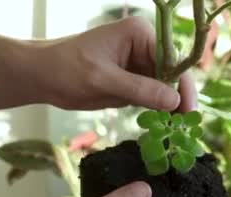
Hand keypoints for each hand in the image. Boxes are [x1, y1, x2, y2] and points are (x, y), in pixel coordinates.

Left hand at [38, 17, 196, 112]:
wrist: (42, 76)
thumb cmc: (66, 69)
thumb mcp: (103, 80)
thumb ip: (140, 89)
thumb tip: (175, 101)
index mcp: (139, 33)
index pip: (172, 59)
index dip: (182, 85)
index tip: (187, 110)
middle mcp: (145, 45)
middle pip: (173, 73)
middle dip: (179, 97)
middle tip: (186, 124)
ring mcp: (140, 63)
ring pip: (165, 87)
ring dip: (170, 107)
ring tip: (177, 129)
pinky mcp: (134, 80)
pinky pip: (153, 95)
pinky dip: (157, 110)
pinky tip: (163, 125)